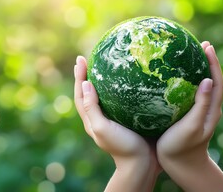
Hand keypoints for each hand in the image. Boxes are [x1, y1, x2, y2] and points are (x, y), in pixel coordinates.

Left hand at [74, 56, 160, 191]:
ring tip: (106, 64)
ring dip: (102, 80)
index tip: (80, 59)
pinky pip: (120, 99)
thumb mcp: (103, 128)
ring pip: (105, 95)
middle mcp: (100, 117)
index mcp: (91, 119)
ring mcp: (114, 118)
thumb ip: (92, 108)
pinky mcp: (128, 118)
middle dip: (87, 75)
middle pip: (90, 92)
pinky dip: (119, 88)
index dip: (79, 76)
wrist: (143, 165)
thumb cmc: (122, 147)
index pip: (80, 94)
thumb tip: (85, 84)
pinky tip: (129, 79)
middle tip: (89, 58)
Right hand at [157, 41, 222, 190]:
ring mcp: (196, 112)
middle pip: (210, 80)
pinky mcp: (185, 116)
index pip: (216, 81)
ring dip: (195, 70)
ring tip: (185, 56)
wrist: (180, 166)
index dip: (213, 63)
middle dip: (206, 62)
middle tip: (198, 45)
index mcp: (210, 109)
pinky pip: (186, 94)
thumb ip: (201, 105)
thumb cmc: (183, 147)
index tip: (206, 46)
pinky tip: (168, 79)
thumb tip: (208, 80)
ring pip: (198, 86)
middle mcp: (206, 108)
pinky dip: (182, 82)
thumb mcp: (192, 126)